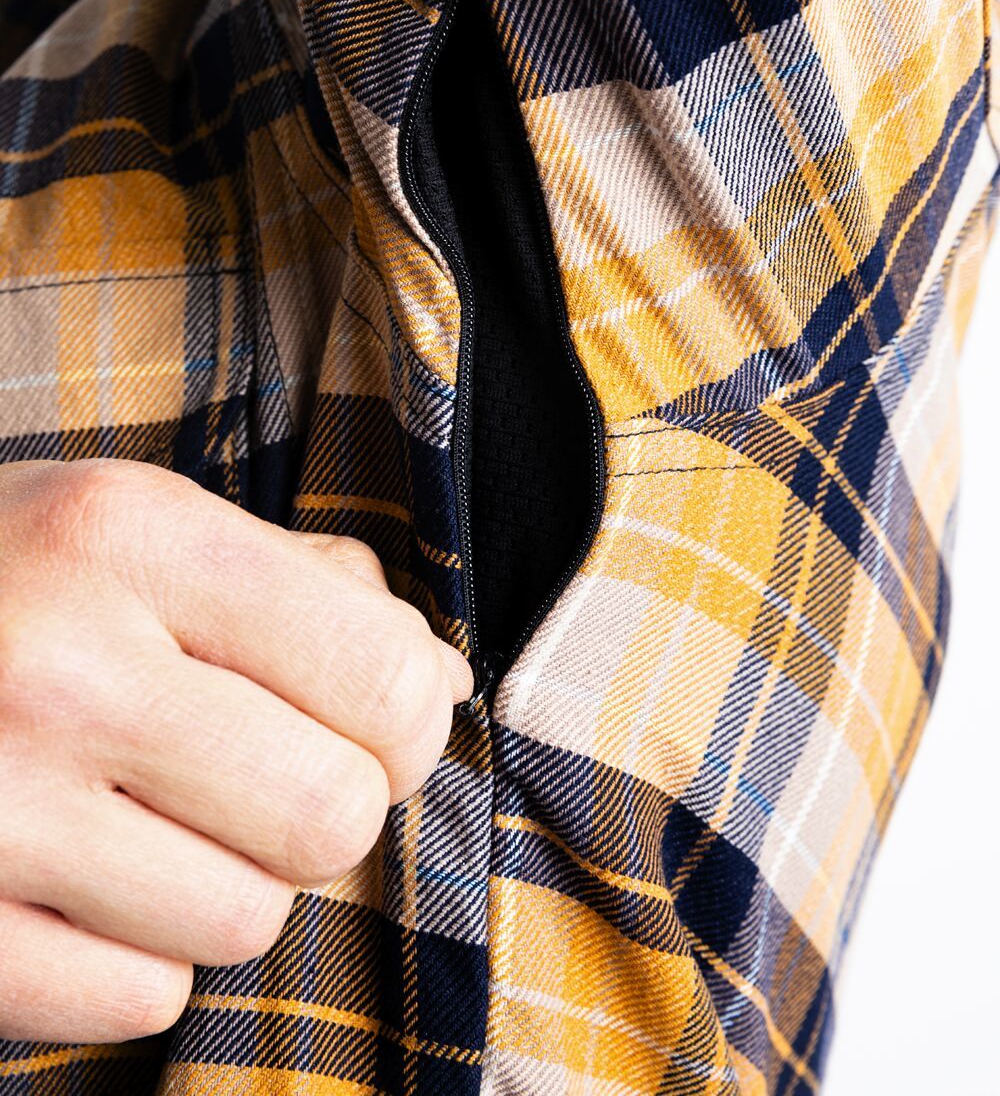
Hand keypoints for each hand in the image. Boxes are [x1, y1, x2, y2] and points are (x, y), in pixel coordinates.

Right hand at [0, 459, 471, 1043]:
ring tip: (160, 816)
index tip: (370, 717)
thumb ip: (300, 582)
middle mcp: (62, 670)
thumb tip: (437, 681)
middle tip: (269, 770)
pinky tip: (85, 877)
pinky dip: (137, 954)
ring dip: (230, 880)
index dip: (405, 715)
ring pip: (245, 921)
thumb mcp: (132, 523)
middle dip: (327, 804)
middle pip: (331, 815)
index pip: (382, 675)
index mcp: (128, 539)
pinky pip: (138, 999)